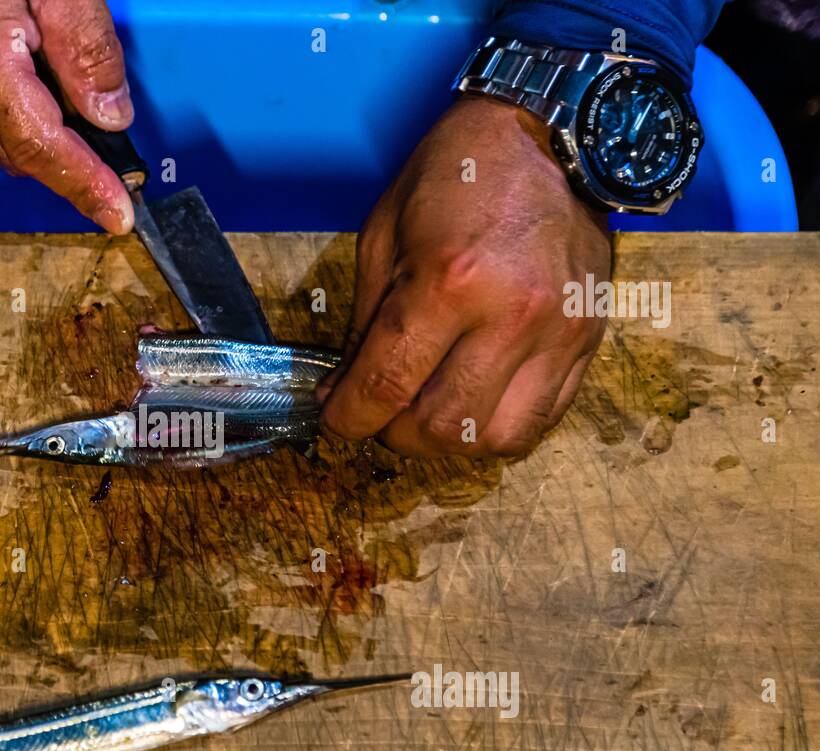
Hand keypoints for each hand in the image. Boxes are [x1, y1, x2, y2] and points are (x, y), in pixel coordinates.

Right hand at [0, 0, 133, 232]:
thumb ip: (86, 44)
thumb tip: (110, 117)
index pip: (40, 145)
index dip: (84, 185)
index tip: (117, 214)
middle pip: (17, 153)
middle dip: (68, 161)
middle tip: (115, 159)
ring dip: (39, 134)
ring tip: (69, 96)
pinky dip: (10, 112)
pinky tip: (30, 79)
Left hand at [319, 97, 610, 456]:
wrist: (554, 136)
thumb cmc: (457, 176)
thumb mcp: (385, 237)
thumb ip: (364, 326)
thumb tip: (342, 392)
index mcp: (448, 283)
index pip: (386, 388)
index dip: (348, 419)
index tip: (335, 420)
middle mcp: (509, 317)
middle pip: (440, 427)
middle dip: (396, 434)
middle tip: (382, 411)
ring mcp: (557, 334)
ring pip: (495, 439)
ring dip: (450, 440)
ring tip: (430, 409)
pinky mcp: (588, 342)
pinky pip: (541, 419)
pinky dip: (498, 425)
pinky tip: (475, 399)